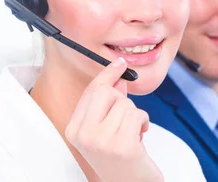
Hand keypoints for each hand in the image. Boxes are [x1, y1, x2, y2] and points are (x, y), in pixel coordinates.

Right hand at [65, 57, 162, 181]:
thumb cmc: (119, 154)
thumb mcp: (107, 127)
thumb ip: (110, 102)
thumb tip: (118, 77)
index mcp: (74, 129)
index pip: (91, 92)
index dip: (107, 74)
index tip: (120, 63)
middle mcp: (84, 135)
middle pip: (107, 92)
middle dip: (122, 100)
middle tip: (125, 119)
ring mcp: (102, 141)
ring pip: (126, 104)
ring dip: (135, 116)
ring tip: (131, 133)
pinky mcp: (122, 146)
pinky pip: (138, 115)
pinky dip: (143, 123)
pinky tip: (139, 138)